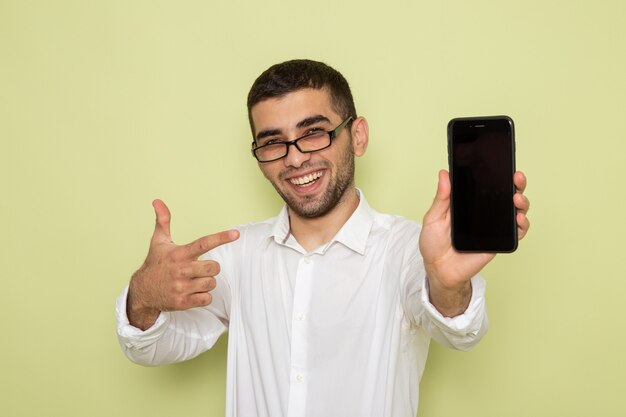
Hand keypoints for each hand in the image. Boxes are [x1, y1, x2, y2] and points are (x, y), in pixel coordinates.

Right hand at [127, 199, 239, 329]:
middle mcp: (181, 270)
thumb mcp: (158, 241)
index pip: (204, 244)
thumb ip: (163, 220)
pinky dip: (203, 296)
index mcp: (179, 254)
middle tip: (200, 268)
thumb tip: (157, 200)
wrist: (142, 291)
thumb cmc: (155, 263)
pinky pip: (207, 299)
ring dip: (207, 282)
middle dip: (211, 268)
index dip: (221, 238)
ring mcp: (182, 287)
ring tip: (194, 280)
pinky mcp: (183, 302)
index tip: (235, 234)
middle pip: (214, 267)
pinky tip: (192, 292)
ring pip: (211, 283)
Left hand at [418, 170, 529, 315]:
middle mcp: (485, 213)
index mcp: (469, 203)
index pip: (488, 185)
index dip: (498, 175)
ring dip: (522, 203)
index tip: (503, 165)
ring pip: (516, 211)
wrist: (438, 269)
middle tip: (516, 178)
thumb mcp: (433, 217)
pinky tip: (518, 219)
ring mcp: (493, 227)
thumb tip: (444, 174)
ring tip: (517, 199)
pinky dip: (522, 225)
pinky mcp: (498, 242)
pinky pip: (516, 233)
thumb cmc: (433, 243)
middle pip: (507, 195)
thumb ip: (442, 197)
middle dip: (516, 184)